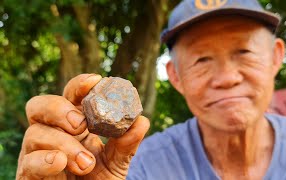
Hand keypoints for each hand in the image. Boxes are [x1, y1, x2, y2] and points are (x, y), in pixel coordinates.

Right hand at [16, 74, 149, 179]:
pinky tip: (60, 162)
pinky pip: (28, 162)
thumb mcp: (117, 162)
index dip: (79, 85)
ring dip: (63, 143)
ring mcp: (37, 153)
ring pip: (35, 133)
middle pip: (40, 106)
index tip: (95, 82)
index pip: (70, 96)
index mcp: (73, 124)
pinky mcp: (29, 174)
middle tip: (80, 123)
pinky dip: (44, 160)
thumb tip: (142, 121)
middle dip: (59, 108)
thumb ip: (127, 144)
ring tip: (86, 162)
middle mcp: (52, 133)